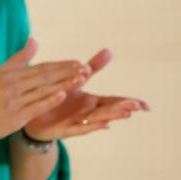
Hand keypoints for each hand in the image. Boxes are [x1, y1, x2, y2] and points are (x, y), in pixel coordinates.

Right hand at [0, 38, 88, 144]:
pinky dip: (49, 100)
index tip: (78, 63)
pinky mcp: (14, 117)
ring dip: (64, 84)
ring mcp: (13, 101)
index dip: (61, 65)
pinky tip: (63, 95)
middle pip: (45, 77)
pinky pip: (35, 106)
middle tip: (86, 69)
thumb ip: (19, 58)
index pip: (40, 67)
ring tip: (81, 80)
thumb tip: (34, 40)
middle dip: (67, 72)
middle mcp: (12, 85)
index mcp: (9, 74)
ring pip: (43, 90)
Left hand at [21, 48, 150, 141]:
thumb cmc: (59, 98)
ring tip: (125, 113)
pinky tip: (102, 125)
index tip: (147, 106)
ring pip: (96, 120)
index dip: (129, 102)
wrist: (33, 114)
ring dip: (110, 116)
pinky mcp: (63, 129)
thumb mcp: (76, 80)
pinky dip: (90, 127)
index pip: (114, 101)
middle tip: (137, 106)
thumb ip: (93, 68)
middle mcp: (87, 113)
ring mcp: (76, 122)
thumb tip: (109, 50)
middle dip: (122, 108)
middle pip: (108, 110)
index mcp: (91, 102)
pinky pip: (78, 128)